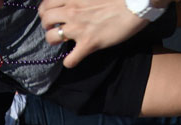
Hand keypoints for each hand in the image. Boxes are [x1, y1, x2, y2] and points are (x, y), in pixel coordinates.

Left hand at [37, 0, 153, 66]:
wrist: (135, 4)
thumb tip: (74, 2)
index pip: (46, 4)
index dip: (46, 12)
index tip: (53, 15)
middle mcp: (72, 11)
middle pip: (45, 20)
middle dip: (48, 26)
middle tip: (57, 28)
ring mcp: (79, 28)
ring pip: (51, 38)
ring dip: (55, 41)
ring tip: (63, 41)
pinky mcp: (88, 44)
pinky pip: (69, 60)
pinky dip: (70, 62)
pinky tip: (75, 58)